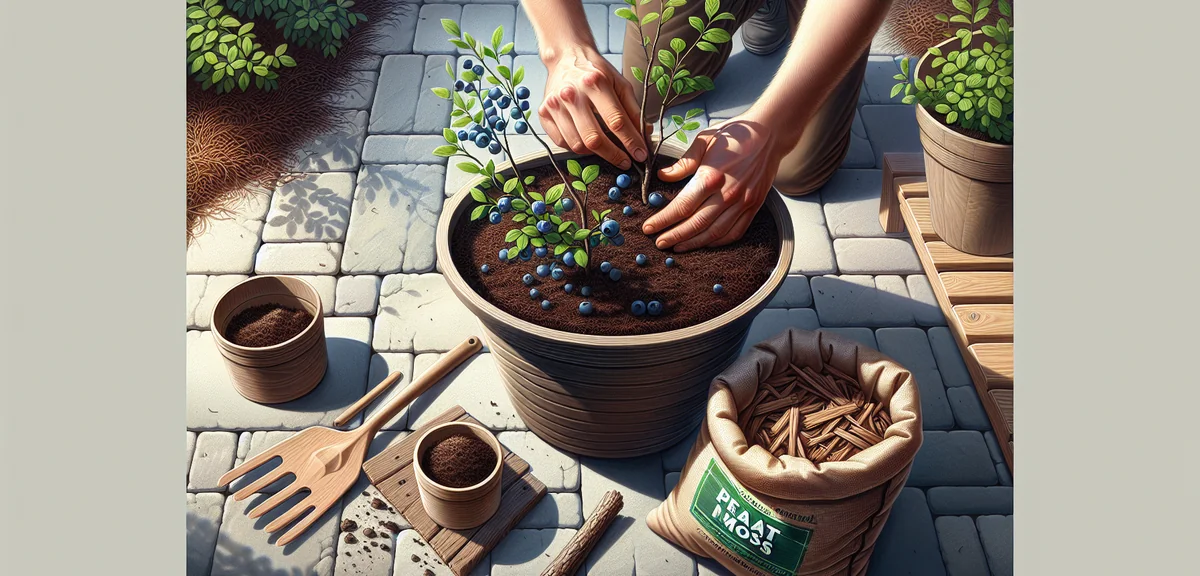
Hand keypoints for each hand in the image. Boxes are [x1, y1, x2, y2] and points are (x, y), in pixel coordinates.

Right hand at [540, 46, 646, 169]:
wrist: (567, 58)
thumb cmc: (596, 73)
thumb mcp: (620, 85)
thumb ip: (633, 111)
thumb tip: (645, 137)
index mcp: (594, 82)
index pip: (616, 121)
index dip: (630, 141)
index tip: (641, 155)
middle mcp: (571, 94)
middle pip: (593, 138)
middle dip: (613, 154)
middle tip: (625, 162)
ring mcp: (554, 104)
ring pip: (577, 144)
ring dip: (596, 153)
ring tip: (607, 149)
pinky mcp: (544, 113)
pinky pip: (562, 142)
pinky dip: (578, 147)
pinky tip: (587, 141)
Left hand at [643, 116, 787, 251]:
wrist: (769, 133)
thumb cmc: (736, 133)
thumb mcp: (704, 140)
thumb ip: (683, 162)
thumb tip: (663, 176)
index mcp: (711, 176)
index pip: (681, 206)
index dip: (663, 220)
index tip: (649, 228)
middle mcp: (727, 194)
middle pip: (695, 224)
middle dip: (674, 236)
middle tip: (659, 243)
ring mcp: (743, 202)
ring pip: (714, 233)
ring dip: (694, 243)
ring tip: (677, 247)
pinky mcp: (753, 206)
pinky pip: (735, 232)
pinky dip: (718, 241)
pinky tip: (705, 242)